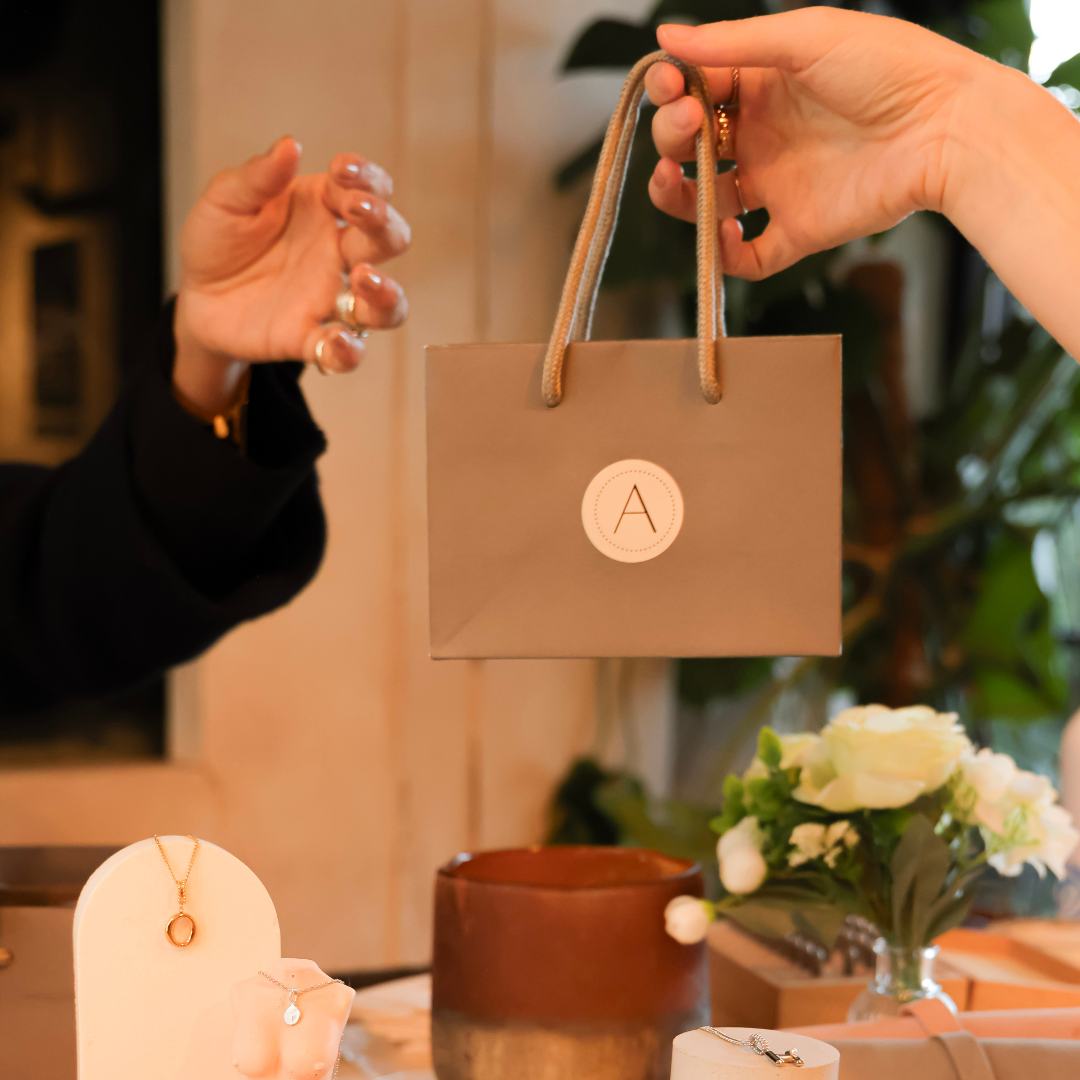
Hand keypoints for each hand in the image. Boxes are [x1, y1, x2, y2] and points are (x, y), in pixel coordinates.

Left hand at [173, 137, 409, 413]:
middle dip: (385, 223)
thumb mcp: (225, 201)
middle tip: (360, 212)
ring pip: (385, 304)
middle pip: (388, 241)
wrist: (195, 297)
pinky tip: (336, 343)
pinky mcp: (311, 340)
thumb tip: (290, 145)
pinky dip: (349, 352)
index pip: (366, 189)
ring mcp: (330, 299)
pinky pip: (345, 352)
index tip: (343, 171)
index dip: (367, 177)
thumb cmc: (217, 242)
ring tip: (364, 278)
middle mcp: (337, 255)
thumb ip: (257, 178)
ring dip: (386, 293)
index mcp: (323, 211)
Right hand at [647, 9, 987, 278]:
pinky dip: (723, 254)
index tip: (668, 86)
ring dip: (675, 196)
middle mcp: (765, 136)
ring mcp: (779, 185)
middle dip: (672, 134)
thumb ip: (731, 42)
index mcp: (765, 86)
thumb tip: (665, 35)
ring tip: (672, 180)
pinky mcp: (798, 230)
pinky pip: (747, 258)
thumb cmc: (890, 68)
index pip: (696, 91)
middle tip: (689, 124)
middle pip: (692, 146)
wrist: (948, 127)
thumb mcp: (806, 37)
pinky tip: (724, 231)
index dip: (671, 91)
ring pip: (706, 204)